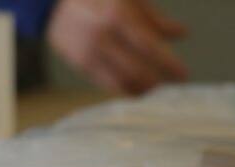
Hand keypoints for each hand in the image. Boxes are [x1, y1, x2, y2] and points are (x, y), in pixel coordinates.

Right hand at [47, 0, 187, 94]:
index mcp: (117, 16)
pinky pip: (106, 83)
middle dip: (156, 82)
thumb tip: (181, 35)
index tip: (183, 75)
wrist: (51, 4)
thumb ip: (154, 18)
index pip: (149, 47)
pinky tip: (135, 88)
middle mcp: (103, 38)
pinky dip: (123, 88)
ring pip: (120, 82)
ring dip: (140, 89)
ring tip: (154, 90)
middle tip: (171, 86)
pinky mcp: (80, 65)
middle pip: (136, 70)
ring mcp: (89, 54)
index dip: (168, 63)